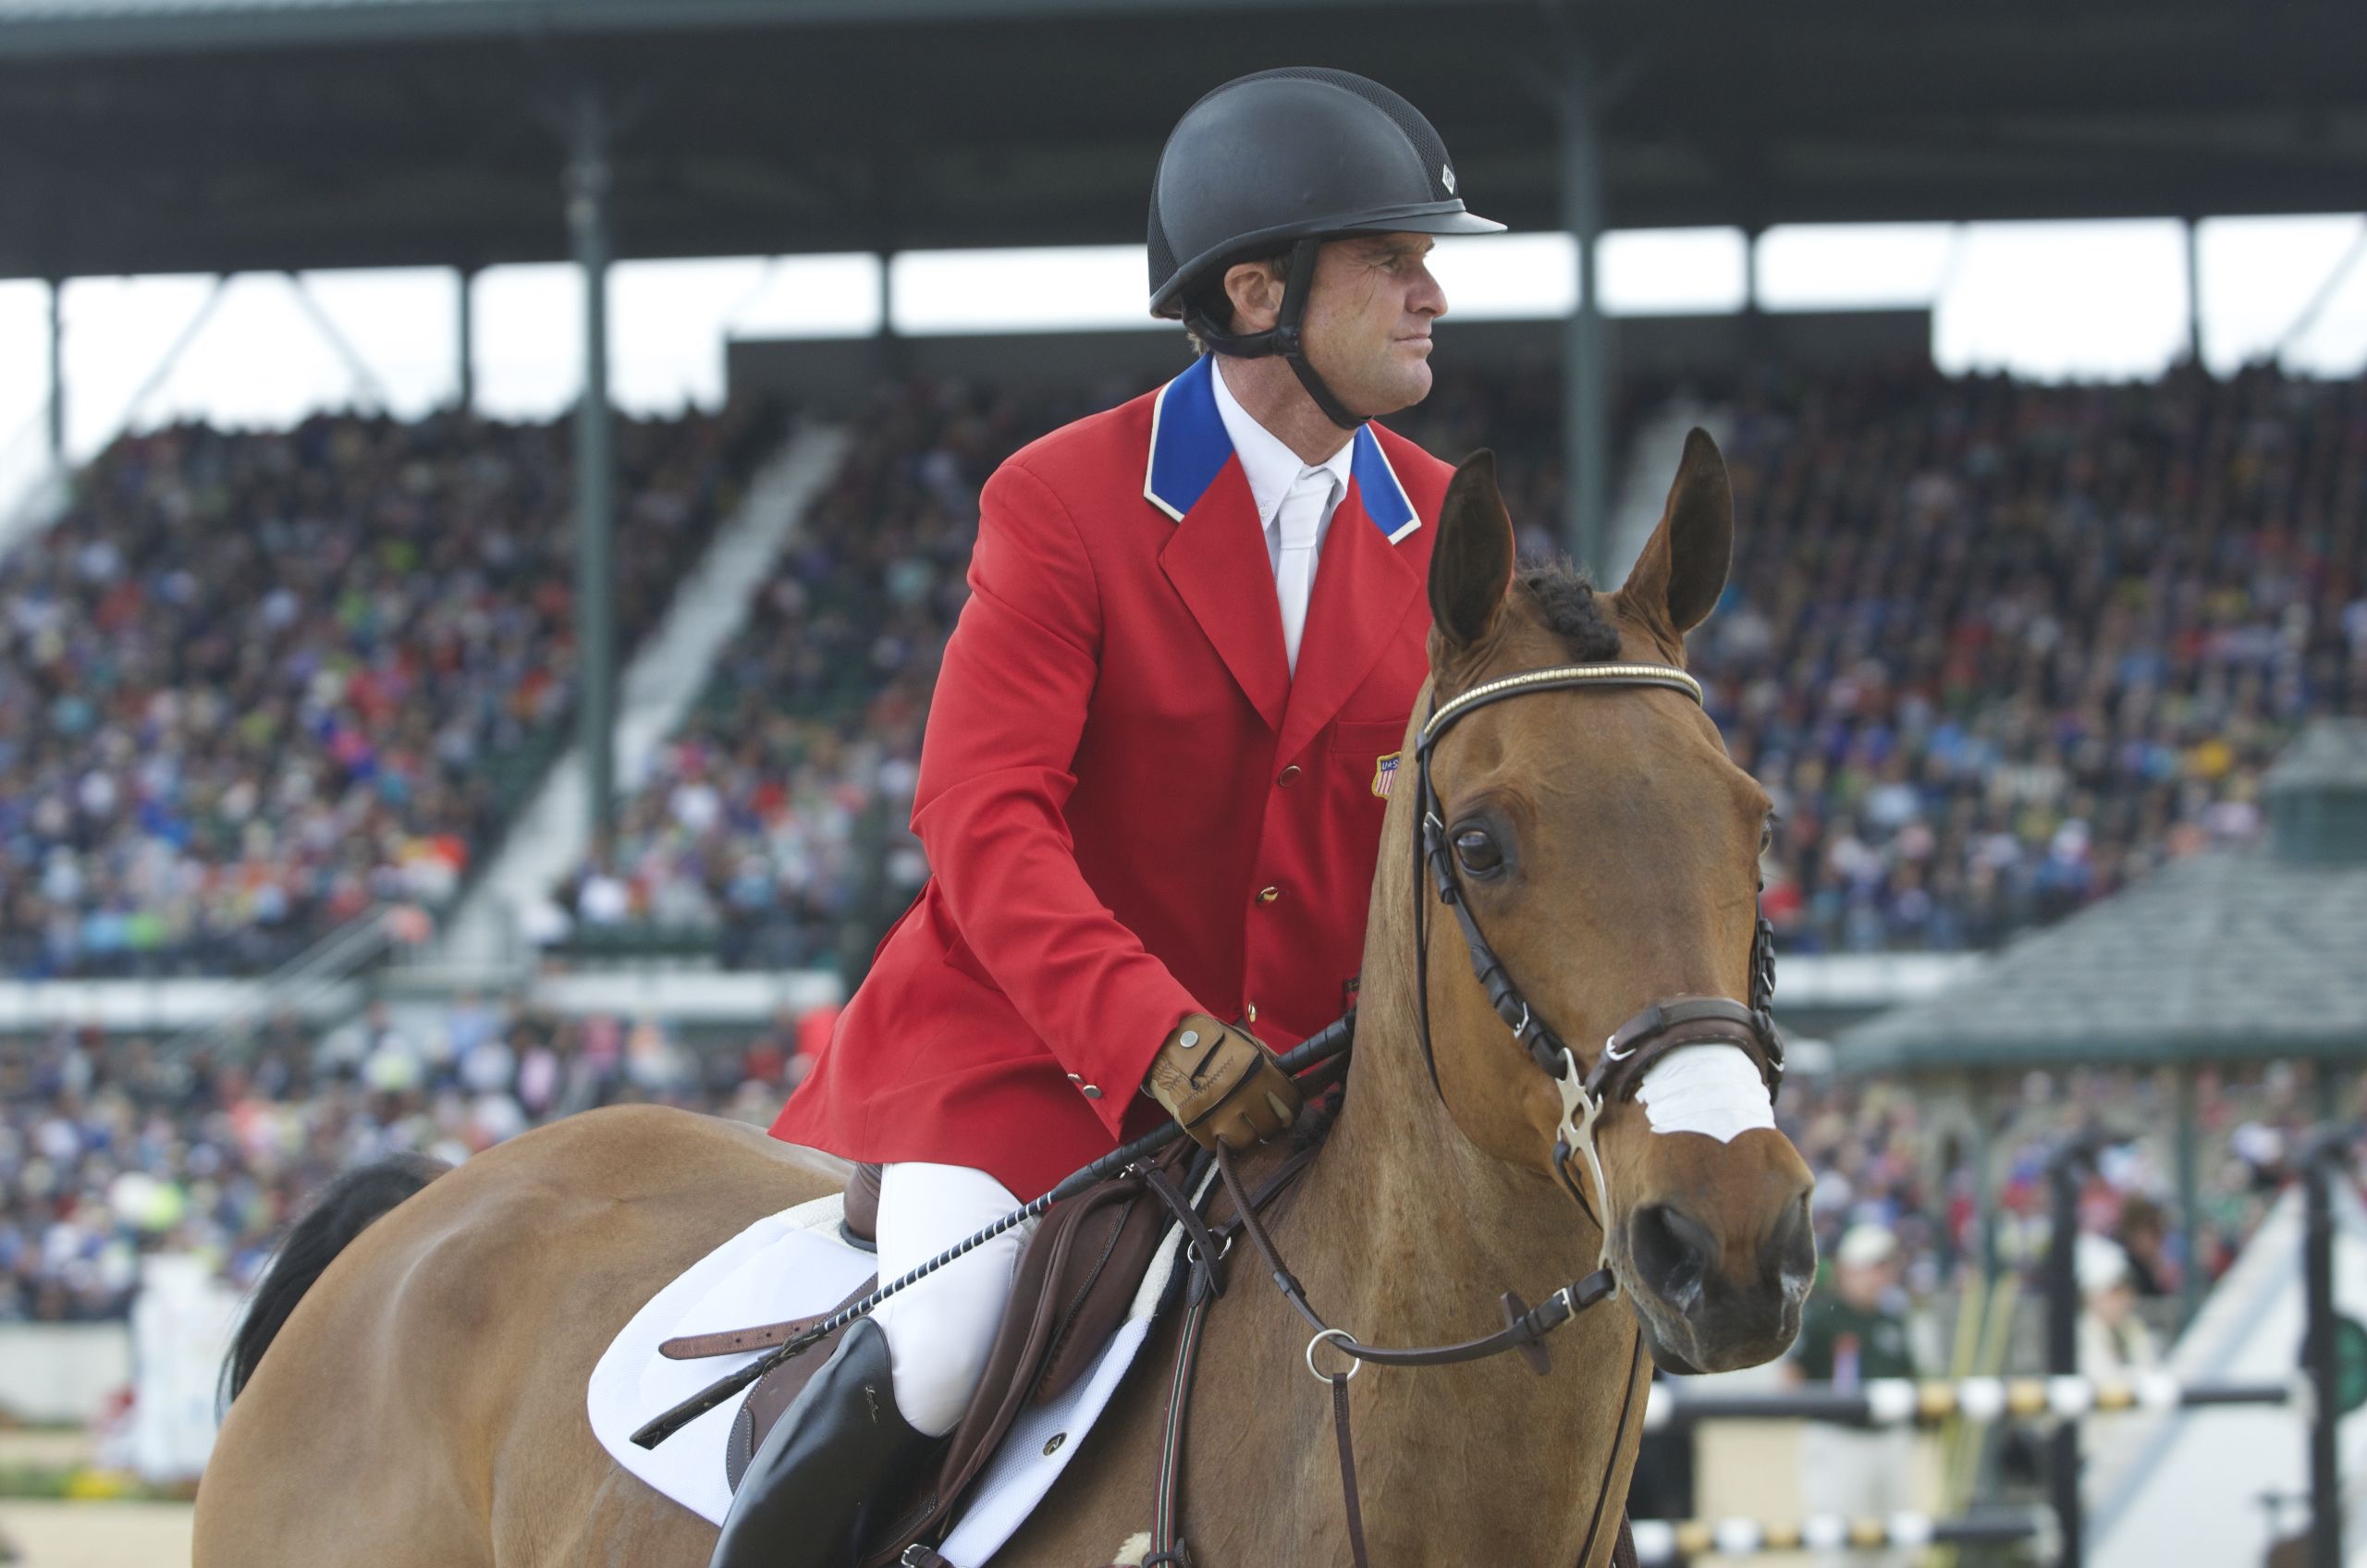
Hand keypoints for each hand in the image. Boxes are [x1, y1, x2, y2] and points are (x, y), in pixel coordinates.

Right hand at [1142, 1012, 1302, 1150]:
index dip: (1290, 1109)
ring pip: (1246, 1141)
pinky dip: (1216, 1138)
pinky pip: (1216, 1144)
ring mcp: (1219, 1112)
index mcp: (1259, 1070)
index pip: (1290, 1103)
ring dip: (1244, 1135)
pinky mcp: (1196, 1126)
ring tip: (1238, 1124)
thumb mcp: (1247, 1043)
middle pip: (1270, 1127)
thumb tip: (1293, 1084)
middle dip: (1268, 1125)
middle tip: (1261, 1121)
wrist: (1166, 1044)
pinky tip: (1215, 1123)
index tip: (1285, 1112)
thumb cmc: (1211, 1043)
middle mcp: (1242, 1093)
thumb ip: (1270, 1063)